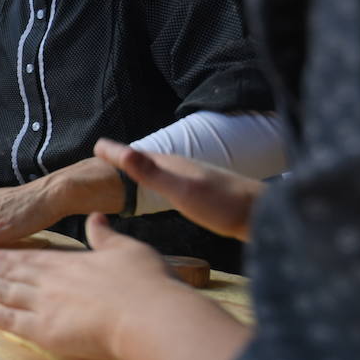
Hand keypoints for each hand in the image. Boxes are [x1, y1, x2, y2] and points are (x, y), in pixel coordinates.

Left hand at [0, 213, 178, 359]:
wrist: (147, 315)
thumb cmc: (144, 283)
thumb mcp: (126, 249)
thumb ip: (105, 235)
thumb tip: (96, 217)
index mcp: (69, 262)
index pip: (31, 258)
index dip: (8, 256)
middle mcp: (49, 281)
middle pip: (11, 272)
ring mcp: (42, 305)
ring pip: (3, 291)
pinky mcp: (42, 331)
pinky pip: (7, 320)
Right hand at [94, 138, 263, 241]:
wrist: (262, 214)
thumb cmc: (222, 205)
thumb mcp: (182, 191)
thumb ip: (152, 173)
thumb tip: (124, 150)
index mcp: (173, 165)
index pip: (137, 154)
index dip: (116, 152)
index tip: (96, 145)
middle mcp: (183, 166)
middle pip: (147, 159)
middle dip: (125, 157)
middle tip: (104, 155)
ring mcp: (195, 177)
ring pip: (160, 169)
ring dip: (141, 167)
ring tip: (128, 169)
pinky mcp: (204, 191)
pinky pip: (171, 180)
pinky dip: (157, 179)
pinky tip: (164, 188)